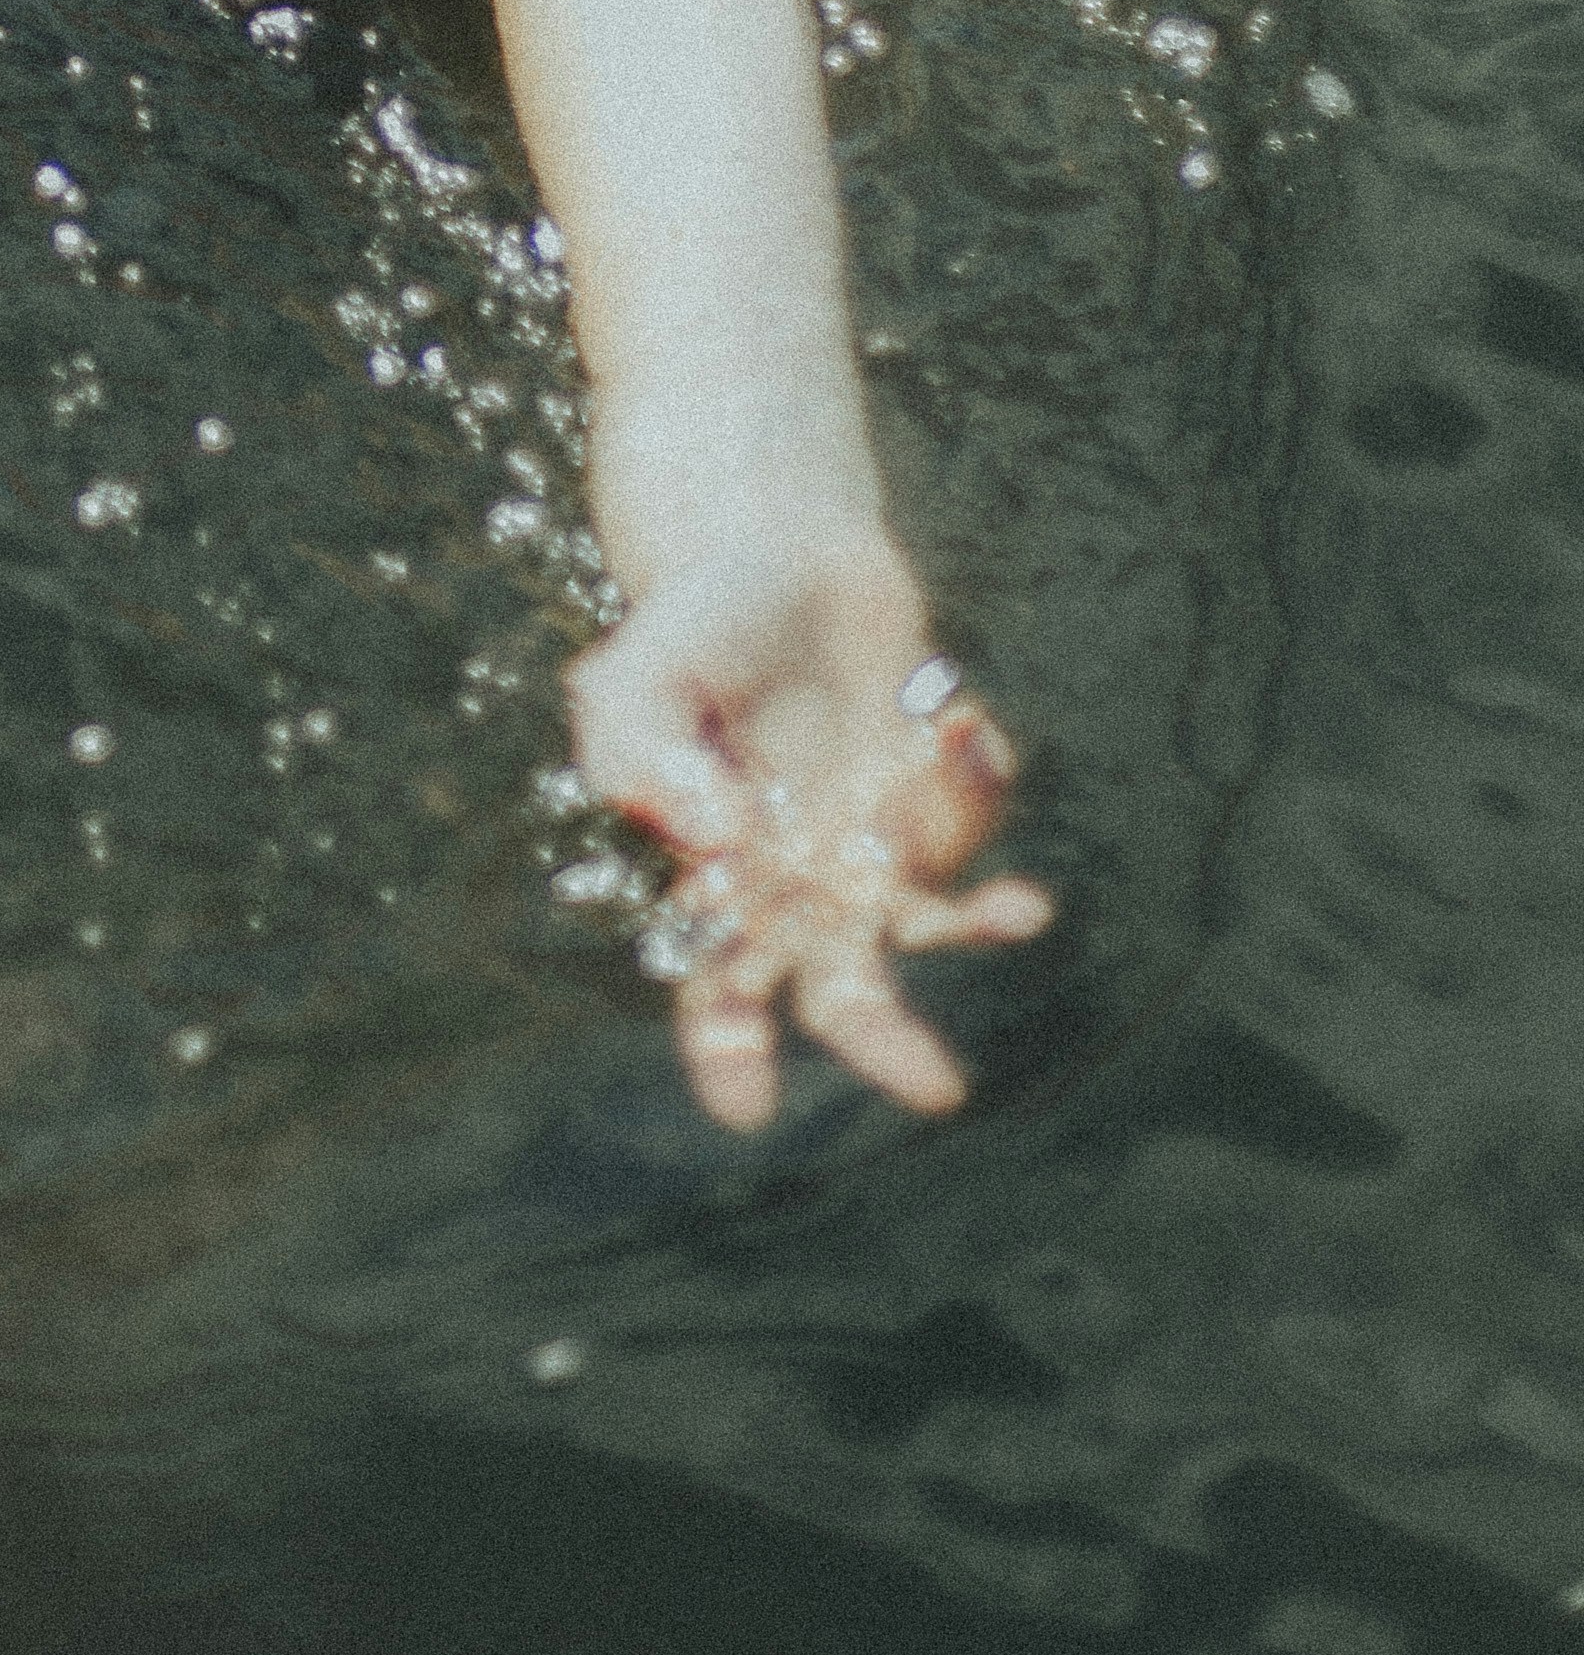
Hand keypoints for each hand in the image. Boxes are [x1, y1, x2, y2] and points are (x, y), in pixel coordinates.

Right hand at [570, 525, 1049, 1130]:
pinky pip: (972, 816)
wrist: (783, 548)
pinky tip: (950, 717)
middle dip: (890, 1046)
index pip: (717, 991)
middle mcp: (808, 892)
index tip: (746, 1105)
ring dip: (973, 919)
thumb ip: (646, 756)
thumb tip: (712, 840)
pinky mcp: (945, 799)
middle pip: (846, 999)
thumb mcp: (636, 679)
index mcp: (720, 884)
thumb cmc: (692, 630)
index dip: (728, 1053)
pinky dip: (973, 780)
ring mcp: (884, 850)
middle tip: (936, 1086)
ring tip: (1019, 908)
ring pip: (932, 920)